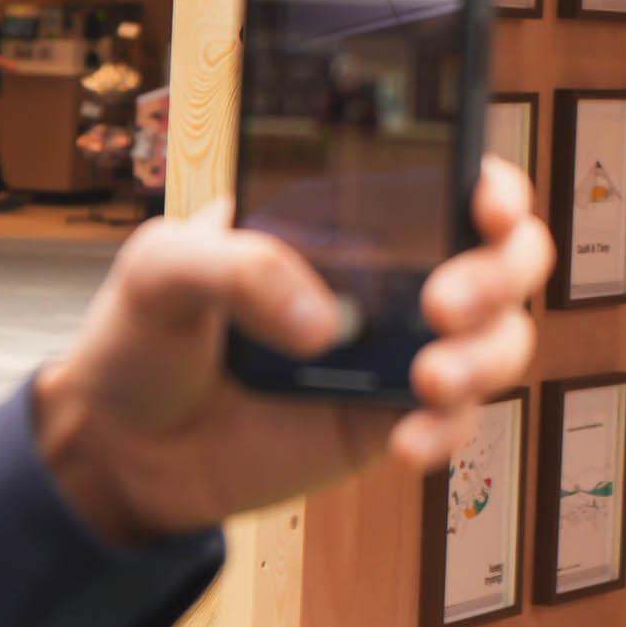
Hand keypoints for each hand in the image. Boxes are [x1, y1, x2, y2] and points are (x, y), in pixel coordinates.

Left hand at [26, 160, 551, 543]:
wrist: (121, 448)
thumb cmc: (143, 335)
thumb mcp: (161, 268)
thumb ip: (235, 265)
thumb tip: (324, 320)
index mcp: (345, 213)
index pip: (449, 177)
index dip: (494, 185)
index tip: (487, 206)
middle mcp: (390, 274)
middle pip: (504, 257)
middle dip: (500, 275)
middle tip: (444, 304)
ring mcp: (396, 349)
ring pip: (499, 339)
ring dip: (487, 357)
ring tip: (429, 380)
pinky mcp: (388, 420)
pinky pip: (456, 421)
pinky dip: (449, 431)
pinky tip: (405, 444)